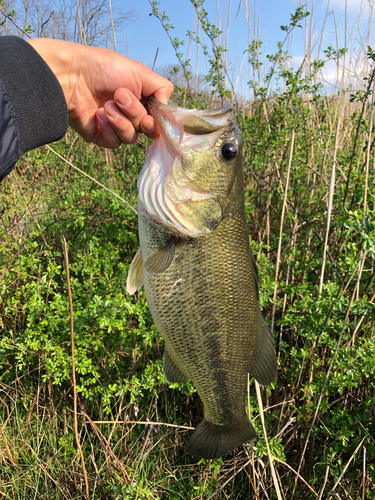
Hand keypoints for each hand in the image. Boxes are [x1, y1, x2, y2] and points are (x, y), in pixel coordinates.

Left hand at [27, 38, 173, 147]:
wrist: (71, 77)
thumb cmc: (103, 69)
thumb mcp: (140, 72)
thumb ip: (162, 89)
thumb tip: (167, 108)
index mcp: (142, 99)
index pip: (159, 119)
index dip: (159, 120)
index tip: (153, 114)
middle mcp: (130, 114)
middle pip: (147, 130)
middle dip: (136, 114)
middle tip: (120, 96)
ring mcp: (116, 127)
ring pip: (132, 137)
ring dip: (121, 120)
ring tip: (106, 104)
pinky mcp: (101, 137)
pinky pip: (115, 143)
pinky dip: (109, 128)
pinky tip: (98, 115)